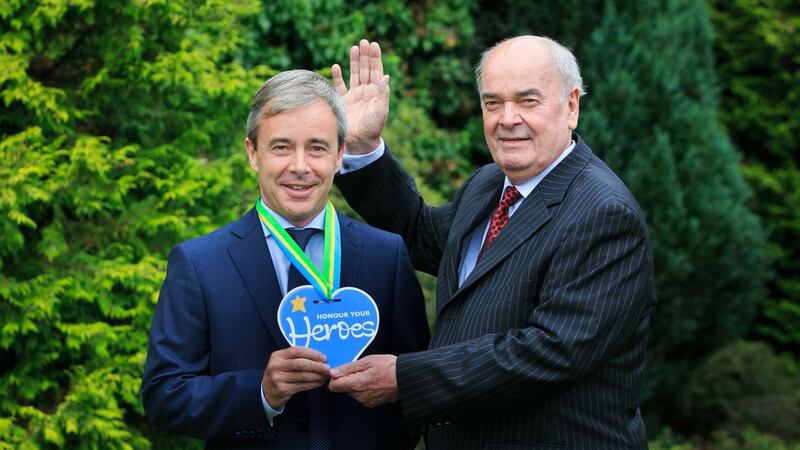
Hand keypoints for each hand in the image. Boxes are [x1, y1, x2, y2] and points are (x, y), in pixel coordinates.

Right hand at [262, 347, 329, 408]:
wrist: (266, 392)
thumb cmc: (280, 374)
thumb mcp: (283, 362)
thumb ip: (297, 358)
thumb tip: (320, 357)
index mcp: (277, 356)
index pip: (297, 351)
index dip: (312, 353)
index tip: (324, 357)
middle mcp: (276, 366)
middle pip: (301, 364)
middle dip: (317, 366)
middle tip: (328, 368)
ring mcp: (278, 379)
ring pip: (303, 376)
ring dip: (317, 376)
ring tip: (326, 376)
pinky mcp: (282, 390)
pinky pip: (302, 386)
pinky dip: (313, 384)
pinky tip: (319, 382)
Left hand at [328, 354, 398, 406]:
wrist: (407, 379)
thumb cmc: (389, 367)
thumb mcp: (368, 361)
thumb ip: (348, 368)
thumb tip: (332, 373)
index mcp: (356, 385)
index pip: (333, 386)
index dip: (335, 377)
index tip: (343, 370)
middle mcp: (359, 396)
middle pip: (343, 389)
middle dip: (347, 379)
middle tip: (360, 369)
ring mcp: (366, 401)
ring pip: (352, 392)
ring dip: (356, 383)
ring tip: (370, 374)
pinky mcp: (372, 404)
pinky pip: (361, 396)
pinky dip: (364, 389)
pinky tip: (374, 381)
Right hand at [331, 39, 389, 154]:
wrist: (359, 142)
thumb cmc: (373, 127)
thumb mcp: (380, 111)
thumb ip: (382, 94)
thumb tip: (386, 76)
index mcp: (376, 92)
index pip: (376, 71)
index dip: (375, 58)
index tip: (373, 45)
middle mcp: (366, 91)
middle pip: (366, 69)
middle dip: (365, 55)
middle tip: (364, 41)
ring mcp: (355, 95)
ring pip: (355, 74)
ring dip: (354, 61)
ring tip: (354, 48)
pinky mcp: (344, 101)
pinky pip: (340, 86)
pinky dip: (338, 76)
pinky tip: (337, 66)